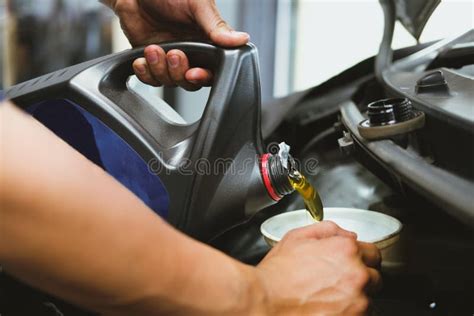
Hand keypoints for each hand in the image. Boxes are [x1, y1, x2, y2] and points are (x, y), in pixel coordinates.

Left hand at [108, 0, 248, 89]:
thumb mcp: (197, 5)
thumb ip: (217, 26)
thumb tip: (242, 39)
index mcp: (206, 41)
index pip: (212, 70)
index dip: (204, 77)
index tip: (194, 73)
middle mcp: (190, 52)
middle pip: (190, 82)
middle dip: (179, 73)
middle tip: (174, 54)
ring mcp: (169, 58)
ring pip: (170, 82)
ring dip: (160, 70)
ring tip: (153, 49)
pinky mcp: (151, 60)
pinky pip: (150, 78)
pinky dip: (145, 73)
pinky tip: (142, 59)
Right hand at [256, 221, 381, 314]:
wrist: (265, 301)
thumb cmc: (277, 274)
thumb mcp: (296, 237)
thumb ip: (327, 230)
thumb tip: (345, 234)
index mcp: (346, 250)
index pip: (372, 252)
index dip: (360, 257)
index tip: (351, 263)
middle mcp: (357, 274)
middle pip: (374, 276)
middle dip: (360, 277)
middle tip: (337, 281)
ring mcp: (358, 301)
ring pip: (369, 298)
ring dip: (356, 297)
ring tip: (330, 296)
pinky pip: (363, 315)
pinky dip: (350, 312)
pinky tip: (330, 308)